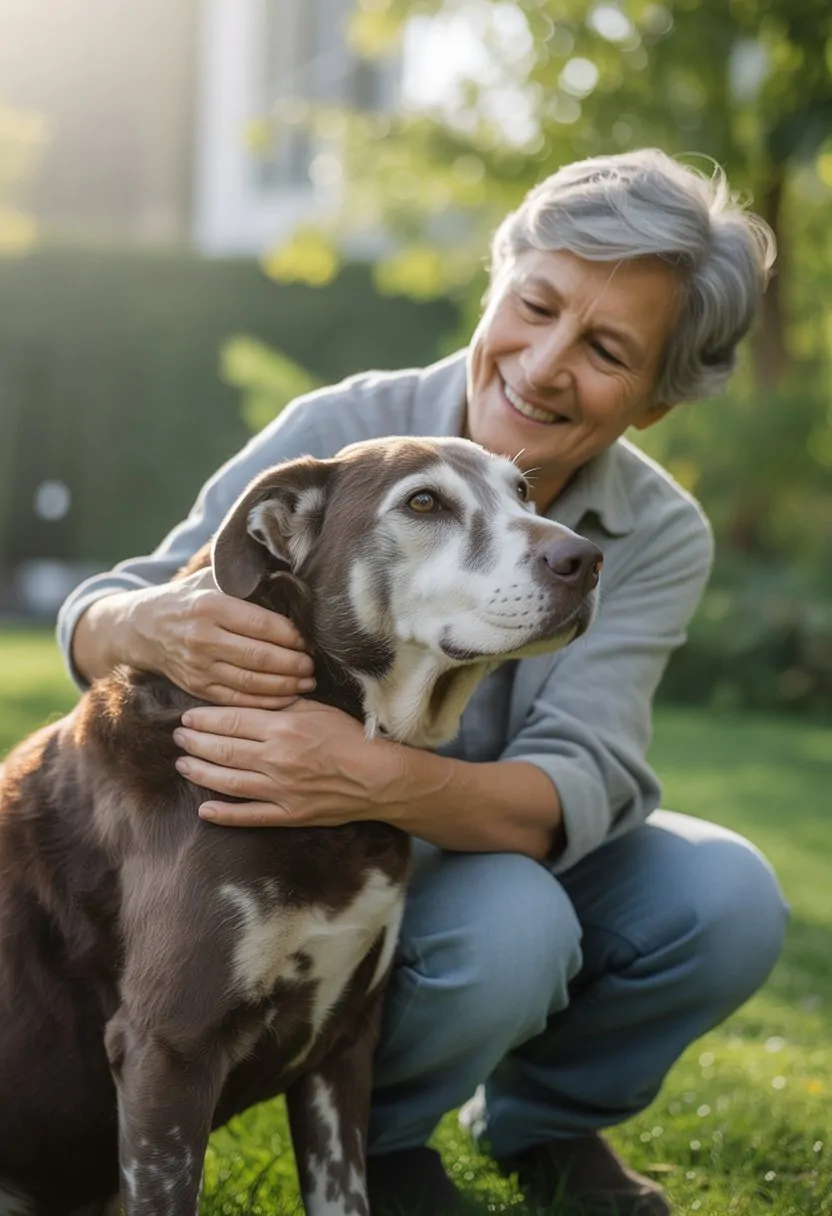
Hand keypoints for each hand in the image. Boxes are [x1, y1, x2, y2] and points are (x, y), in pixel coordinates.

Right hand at [131, 567, 315, 707]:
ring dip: (284, 686)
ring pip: (250, 682)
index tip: (309, 639)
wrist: (143, 627)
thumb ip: (246, 579)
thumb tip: (290, 578)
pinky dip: (264, 702)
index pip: (261, 625)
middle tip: (313, 665)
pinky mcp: (196, 687)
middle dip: (293, 664)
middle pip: (259, 657)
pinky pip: (236, 700)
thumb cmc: (190, 598)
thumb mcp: (213, 578)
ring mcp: (198, 666)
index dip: (291, 636)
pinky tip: (285, 697)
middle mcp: (202, 638)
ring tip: (307, 682)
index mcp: (210, 606)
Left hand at [172, 699, 403, 825]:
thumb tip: (253, 694)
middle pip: (223, 749)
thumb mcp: (318, 708)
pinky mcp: (287, 814)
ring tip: (182, 765)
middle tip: (178, 737)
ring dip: (200, 772)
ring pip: (228, 781)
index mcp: (283, 728)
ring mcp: (280, 789)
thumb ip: (283, 702)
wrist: (378, 778)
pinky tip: (204, 809)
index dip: (204, 719)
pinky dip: (224, 814)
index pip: (232, 721)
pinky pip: (249, 815)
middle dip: (195, 742)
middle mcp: (276, 758)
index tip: (187, 717)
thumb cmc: (350, 738)